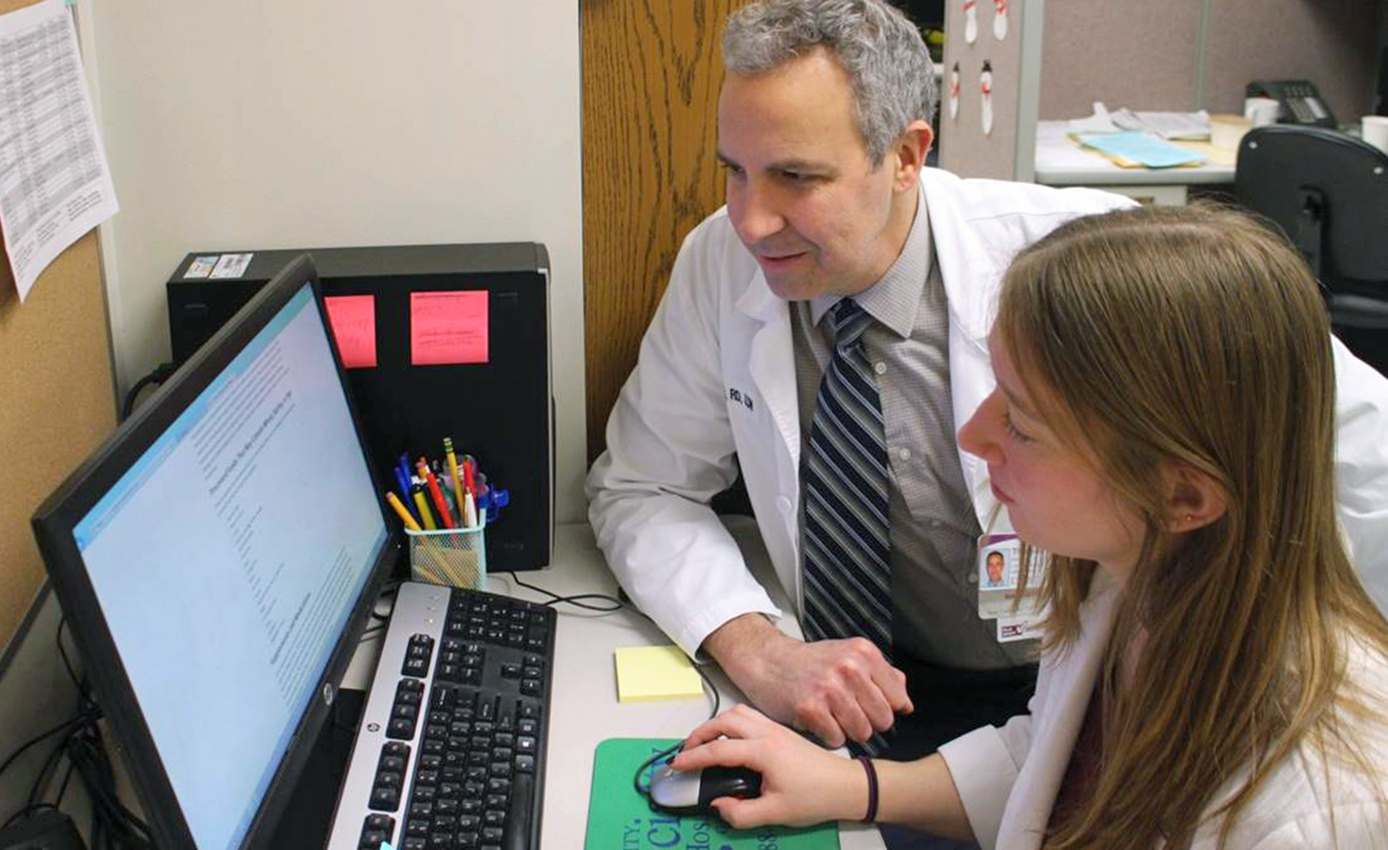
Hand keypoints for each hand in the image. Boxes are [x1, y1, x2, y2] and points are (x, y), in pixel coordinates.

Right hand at [670, 704, 865, 828]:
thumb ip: (741, 813)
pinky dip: (731, 723)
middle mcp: (767, 732)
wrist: (846, 786)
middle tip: (686, 752)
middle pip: (723, 721)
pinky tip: (729, 739)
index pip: (718, 750)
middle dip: (699, 734)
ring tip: (704, 743)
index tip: (677, 766)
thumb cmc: (815, 798)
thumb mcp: (775, 813)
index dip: (693, 758)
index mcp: (764, 751)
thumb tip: (719, 805)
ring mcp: (775, 728)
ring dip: (715, 724)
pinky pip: (749, 716)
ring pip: (736, 713)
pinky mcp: (781, 730)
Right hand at [702, 614, 912, 747]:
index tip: (870, 706)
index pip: (898, 699)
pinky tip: (817, 720)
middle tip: (848, 713)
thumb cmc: (810, 662)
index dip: (886, 709)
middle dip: (868, 723)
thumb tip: (906, 703)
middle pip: (882, 720)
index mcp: (864, 653)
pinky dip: (827, 736)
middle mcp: (850, 667)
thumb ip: (882, 675)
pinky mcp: (810, 707)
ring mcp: (830, 688)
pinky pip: (836, 739)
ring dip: (847, 731)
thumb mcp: (849, 656)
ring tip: (832, 716)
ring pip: (862, 732)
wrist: (767, 660)